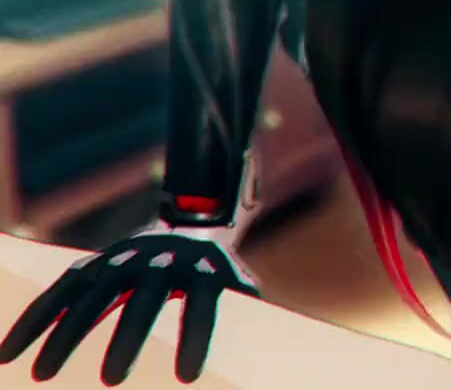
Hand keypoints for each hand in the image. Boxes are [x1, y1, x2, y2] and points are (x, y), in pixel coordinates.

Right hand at [0, 222, 257, 384]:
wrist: (192, 226)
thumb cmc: (216, 273)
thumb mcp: (238, 286)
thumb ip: (249, 315)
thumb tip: (273, 356)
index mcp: (202, 270)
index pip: (203, 306)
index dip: (196, 338)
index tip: (188, 378)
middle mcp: (158, 262)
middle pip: (142, 301)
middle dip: (127, 339)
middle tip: (112, 381)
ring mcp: (121, 260)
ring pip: (90, 297)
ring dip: (64, 336)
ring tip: (43, 377)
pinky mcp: (91, 264)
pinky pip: (57, 293)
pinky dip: (33, 321)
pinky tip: (8, 354)